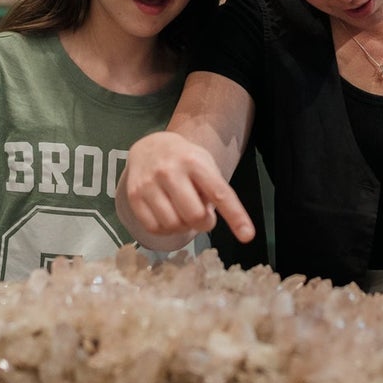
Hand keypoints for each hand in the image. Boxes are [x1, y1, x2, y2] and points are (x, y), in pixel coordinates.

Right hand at [117, 131, 254, 248]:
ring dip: (183, 227)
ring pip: (173, 225)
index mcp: (195, 162)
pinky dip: (166, 230)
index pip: (219, 193)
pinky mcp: (134, 196)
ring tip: (183, 213)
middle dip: (204, 223)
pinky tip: (169, 217)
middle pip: (194, 215)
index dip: (235, 216)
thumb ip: (212, 191)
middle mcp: (170, 171)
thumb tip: (205, 220)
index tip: (248, 235)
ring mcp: (149, 183)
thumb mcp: (205, 165)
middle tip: (203, 217)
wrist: (150, 147)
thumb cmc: (185, 161)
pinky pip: (154, 228)